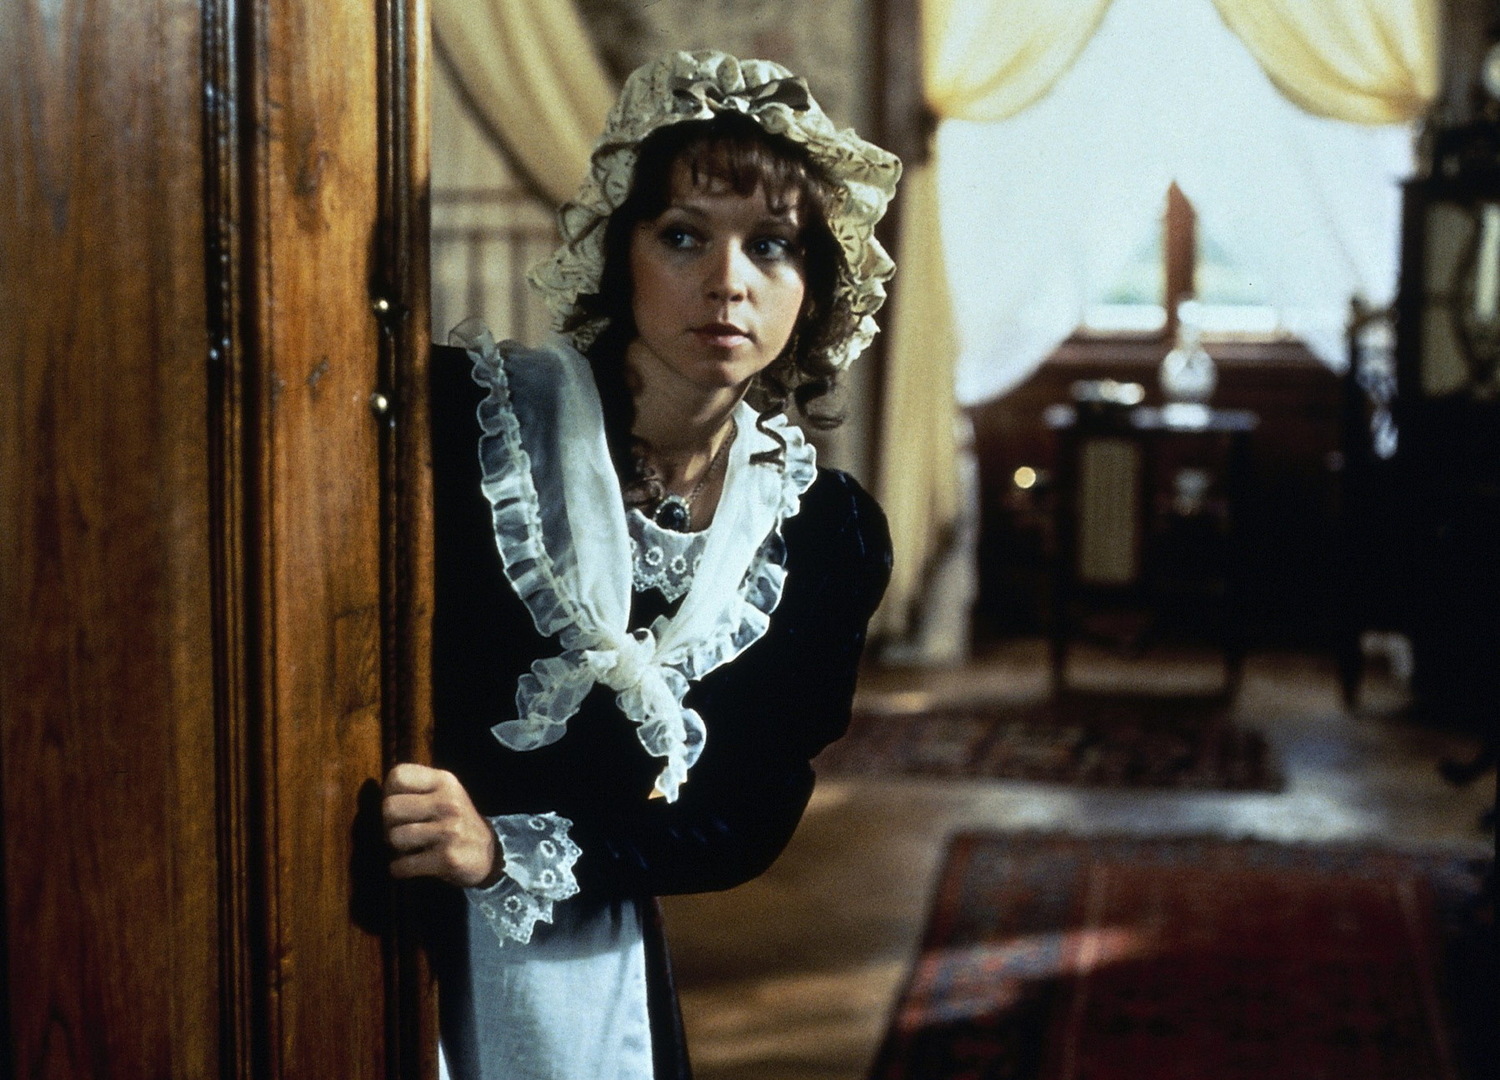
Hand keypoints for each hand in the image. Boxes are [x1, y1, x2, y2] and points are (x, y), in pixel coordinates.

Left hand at [382, 763, 500, 887]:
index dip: (389, 792)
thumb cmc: (455, 821)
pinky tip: (409, 866)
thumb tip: (379, 797)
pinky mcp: (447, 858)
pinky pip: (403, 865)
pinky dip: (400, 869)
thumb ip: (416, 788)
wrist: (489, 853)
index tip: (398, 806)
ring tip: (409, 847)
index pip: (398, 775)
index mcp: (445, 781)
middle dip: (388, 823)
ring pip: (394, 837)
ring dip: (396, 848)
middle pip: (390, 807)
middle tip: (400, 830)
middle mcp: (448, 802)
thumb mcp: (444, 793)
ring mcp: (449, 830)